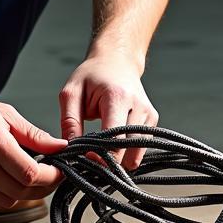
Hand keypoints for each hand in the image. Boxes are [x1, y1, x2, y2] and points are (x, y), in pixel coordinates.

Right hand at [0, 89, 65, 209]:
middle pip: (22, 191)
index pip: (32, 174)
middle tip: (49, 177)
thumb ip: (34, 134)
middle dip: (42, 187)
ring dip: (22, 193)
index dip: (52, 177)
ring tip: (23, 177)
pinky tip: (3, 181)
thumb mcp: (4, 113)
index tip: (59, 172)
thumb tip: (60, 146)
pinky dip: (2, 197)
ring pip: (7, 201)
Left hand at [58, 55, 158, 169]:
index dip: (100, 156)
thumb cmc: (91, 76)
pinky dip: (126, 153)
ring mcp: (149, 114)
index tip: (85, 160)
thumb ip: (69, 122)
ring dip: (118, 160)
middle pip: (127, 150)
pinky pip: (140, 148)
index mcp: (117, 97)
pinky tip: (113, 145)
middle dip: (108, 162)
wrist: (116, 60)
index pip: (114, 138)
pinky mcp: (153, 120)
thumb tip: (70, 151)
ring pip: (136, 154)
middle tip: (90, 161)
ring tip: (101, 151)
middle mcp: (139, 106)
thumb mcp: (71, 93)